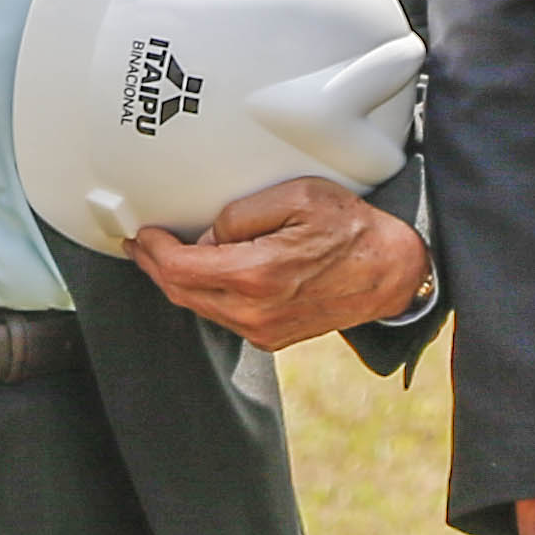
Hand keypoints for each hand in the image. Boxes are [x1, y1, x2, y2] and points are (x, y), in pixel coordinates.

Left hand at [128, 183, 431, 349]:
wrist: (392, 273)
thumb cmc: (351, 230)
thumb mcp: (297, 196)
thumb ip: (241, 212)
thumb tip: (209, 233)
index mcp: (257, 276)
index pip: (180, 270)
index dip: (153, 251)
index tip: (143, 233)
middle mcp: (256, 313)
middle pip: (182, 293)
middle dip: (155, 267)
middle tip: (142, 244)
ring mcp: (264, 331)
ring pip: (201, 308)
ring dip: (177, 282)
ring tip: (165, 255)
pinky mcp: (273, 338)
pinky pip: (224, 316)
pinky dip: (205, 294)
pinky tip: (203, 272)